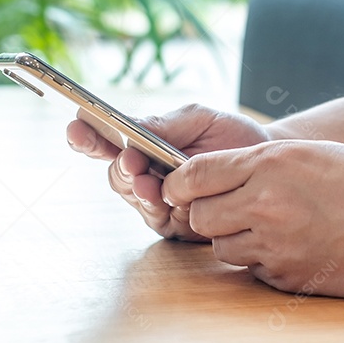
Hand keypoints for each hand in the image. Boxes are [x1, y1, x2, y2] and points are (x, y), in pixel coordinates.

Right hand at [66, 104, 271, 241]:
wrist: (266, 163)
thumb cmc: (230, 136)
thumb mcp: (199, 118)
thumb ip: (165, 123)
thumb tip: (129, 126)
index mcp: (143, 144)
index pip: (106, 142)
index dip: (87, 136)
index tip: (77, 127)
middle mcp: (144, 174)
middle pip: (116, 174)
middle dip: (119, 166)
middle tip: (128, 159)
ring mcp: (157, 201)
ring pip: (133, 198)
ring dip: (136, 189)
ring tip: (145, 180)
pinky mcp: (175, 224)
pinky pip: (157, 219)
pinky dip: (157, 208)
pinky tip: (161, 198)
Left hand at [161, 140, 343, 298]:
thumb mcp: (312, 155)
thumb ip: (259, 164)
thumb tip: (208, 177)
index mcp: (271, 162)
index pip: (194, 175)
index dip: (180, 184)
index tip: (181, 189)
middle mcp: (267, 202)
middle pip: (201, 216)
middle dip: (208, 214)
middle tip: (231, 210)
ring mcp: (278, 245)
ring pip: (222, 248)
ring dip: (236, 239)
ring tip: (273, 227)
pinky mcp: (291, 278)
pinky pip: (254, 270)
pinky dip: (265, 261)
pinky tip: (298, 246)